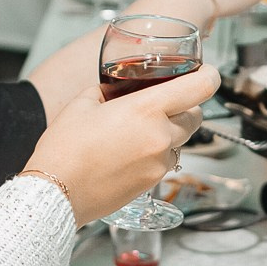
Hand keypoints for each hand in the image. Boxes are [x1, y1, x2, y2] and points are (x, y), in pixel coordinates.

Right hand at [24, 64, 217, 223]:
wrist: (57, 192)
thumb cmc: (65, 149)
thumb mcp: (82, 104)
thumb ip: (107, 90)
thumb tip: (117, 89)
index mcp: (146, 109)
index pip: (200, 88)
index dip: (209, 76)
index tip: (207, 73)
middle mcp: (160, 136)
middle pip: (196, 116)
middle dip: (185, 107)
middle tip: (164, 103)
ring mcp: (159, 162)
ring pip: (182, 141)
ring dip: (170, 132)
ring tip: (139, 131)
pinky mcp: (153, 182)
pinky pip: (167, 161)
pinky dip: (157, 153)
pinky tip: (131, 152)